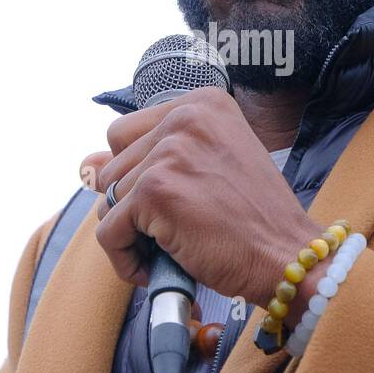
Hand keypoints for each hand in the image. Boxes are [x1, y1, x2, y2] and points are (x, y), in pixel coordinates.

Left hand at [79, 87, 322, 307]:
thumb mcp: (208, 168)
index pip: (124, 134)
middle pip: (112, 166)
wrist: (288, 257)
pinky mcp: (155, 191)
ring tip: (169, 249)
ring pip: (107, 200)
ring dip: (131, 234)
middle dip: (132, 207)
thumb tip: (86, 163)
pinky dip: (123, 259)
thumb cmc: (255, 220)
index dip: (137, 176)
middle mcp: (184, 118)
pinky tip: (154, 268)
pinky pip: (109, 232)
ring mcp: (168, 152)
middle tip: (172, 229)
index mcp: (201, 104)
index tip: (171, 200)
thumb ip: (149, 157)